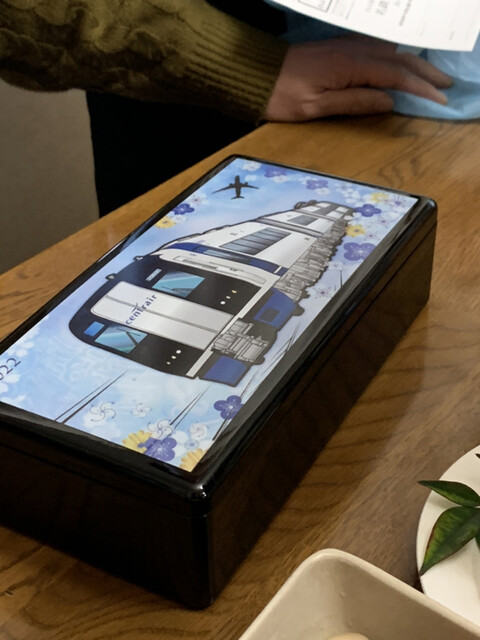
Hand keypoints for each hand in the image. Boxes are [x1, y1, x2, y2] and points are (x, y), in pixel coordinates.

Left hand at [264, 37, 451, 120]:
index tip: (439, 98)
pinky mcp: (338, 49)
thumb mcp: (315, 108)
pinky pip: (376, 48)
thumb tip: (389, 102)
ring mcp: (345, 46)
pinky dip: (395, 56)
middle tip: (446, 85)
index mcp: (349, 66)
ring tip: (431, 76)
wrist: (254, 75)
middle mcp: (351, 50)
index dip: (420, 87)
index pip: (395, 75)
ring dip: (413, 63)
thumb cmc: (280, 96)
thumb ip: (353, 103)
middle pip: (398, 58)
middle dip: (425, 72)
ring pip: (389, 51)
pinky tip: (400, 63)